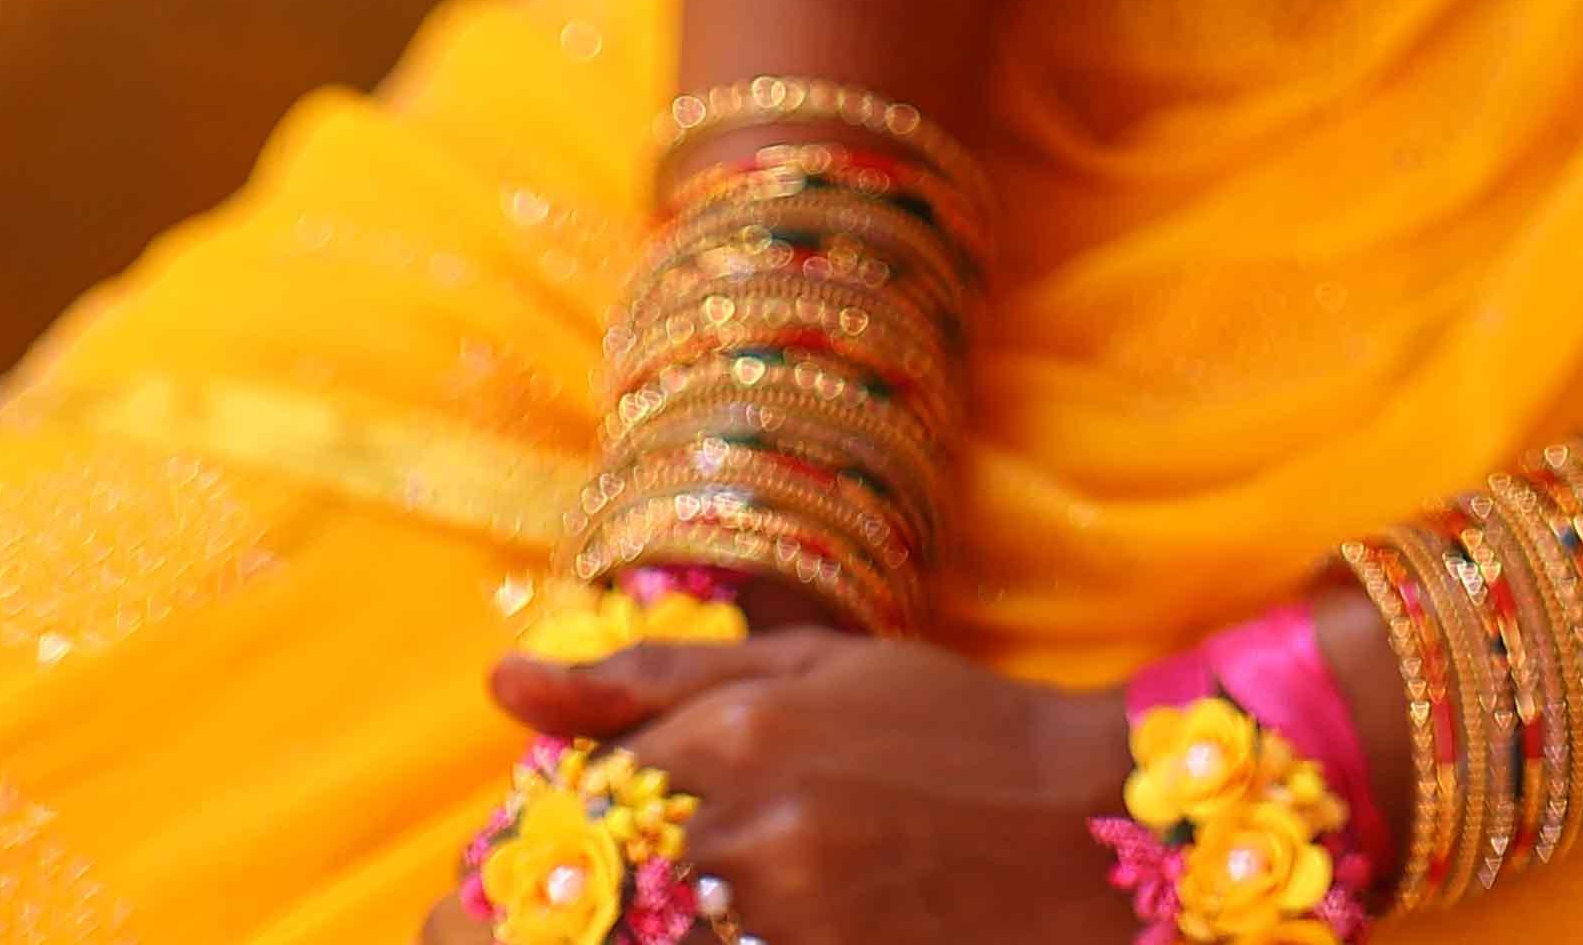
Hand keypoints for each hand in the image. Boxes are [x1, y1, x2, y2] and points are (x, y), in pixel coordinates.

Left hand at [423, 628, 1127, 944]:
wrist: (1082, 821)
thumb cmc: (946, 724)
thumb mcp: (809, 665)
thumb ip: (654, 677)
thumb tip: (504, 689)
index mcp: (737, 732)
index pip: (573, 806)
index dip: (527, 855)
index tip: (499, 882)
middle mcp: (750, 829)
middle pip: (594, 898)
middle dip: (547, 918)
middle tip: (521, 920)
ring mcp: (789, 918)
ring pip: (650, 938)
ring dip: (623, 928)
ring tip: (641, 917)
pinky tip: (716, 932)